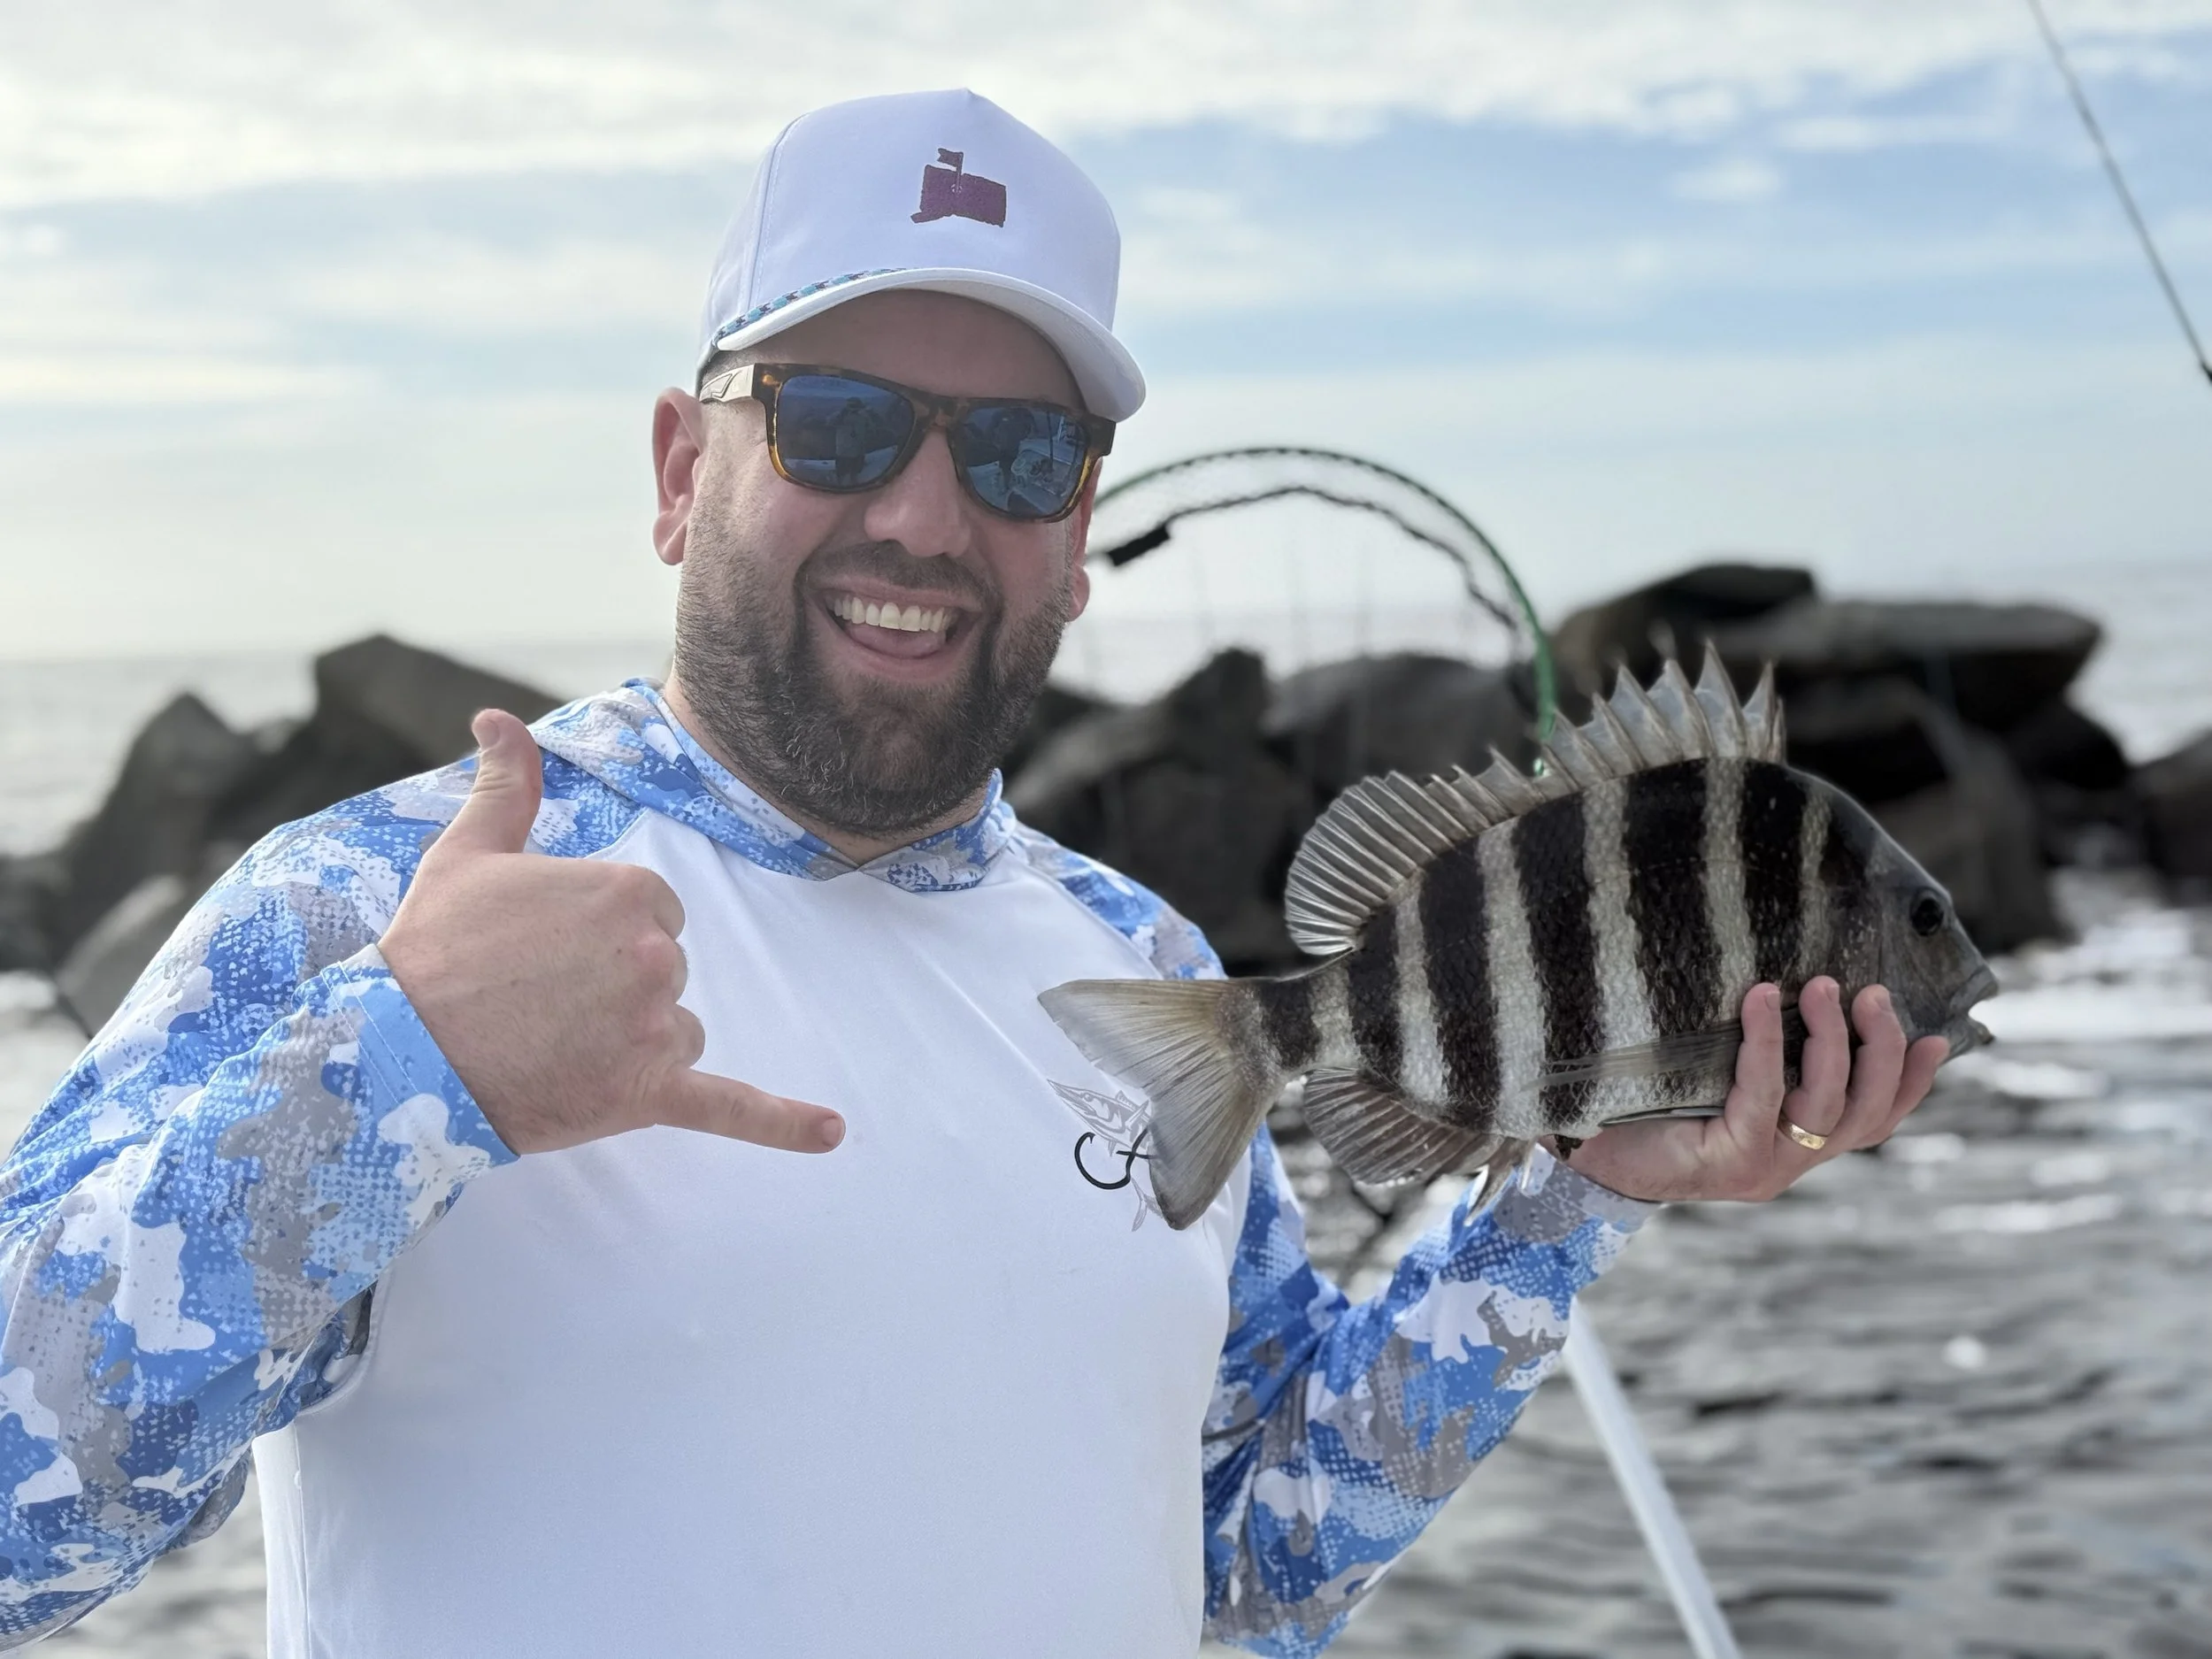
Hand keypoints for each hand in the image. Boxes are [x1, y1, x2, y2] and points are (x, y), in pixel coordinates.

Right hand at [378, 709, 845, 1156]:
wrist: (396, 1052)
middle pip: (666, 971)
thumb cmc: (432, 949)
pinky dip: (782, 1125)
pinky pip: (731, 1107)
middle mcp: (655, 952)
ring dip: (632, 1046)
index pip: (654, 914)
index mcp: (630, 890)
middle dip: (613, 989)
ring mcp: (655, 1024)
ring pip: (676, 1033)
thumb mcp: (468, 851)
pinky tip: (832, 1133)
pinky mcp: (649, 1092)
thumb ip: (506, 784)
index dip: (599, 938)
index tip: (545, 953)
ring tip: (553, 1046)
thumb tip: (496, 717)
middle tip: (537, 1001)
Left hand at [1553, 977, 1945, 1203]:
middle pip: (1866, 1112)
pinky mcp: (1731, 1161)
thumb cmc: (1643, 1109)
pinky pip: (1764, 1096)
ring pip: (1827, 1105)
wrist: (1582, 1160)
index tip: (1940, 1037)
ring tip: (1821, 986)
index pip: (1875, 1120)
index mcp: (1797, 1145)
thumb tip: (1776, 977)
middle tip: (1872, 992)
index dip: (1913, 1083)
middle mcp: (1791, 1162)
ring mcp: (1765, 1168)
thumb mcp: (1711, 1076)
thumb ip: (1753, 1051)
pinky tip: (1757, 1000)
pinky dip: (1766, 1045)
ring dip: (1830, 1040)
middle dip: (1881, 1048)